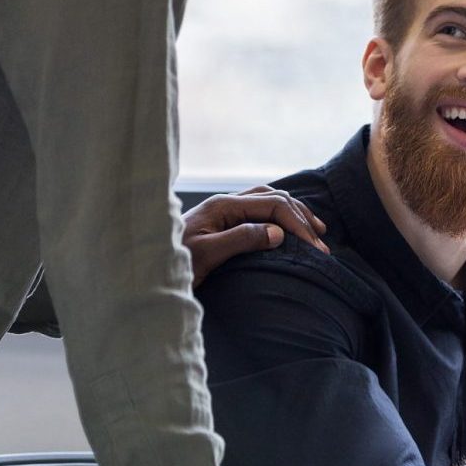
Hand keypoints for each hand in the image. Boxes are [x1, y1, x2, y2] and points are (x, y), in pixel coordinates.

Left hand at [182, 185, 328, 286]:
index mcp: (223, 206)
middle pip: (274, 198)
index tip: (315, 247)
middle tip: (322, 245)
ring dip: (294, 213)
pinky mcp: (223, 222)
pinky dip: (280, 215)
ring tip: (316, 230)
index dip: (297, 223)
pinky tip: (287, 226)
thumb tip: (278, 232)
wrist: (144, 267)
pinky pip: (259, 210)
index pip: (272, 205)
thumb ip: (242, 239)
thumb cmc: (172, 263)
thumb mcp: (207, 255)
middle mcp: (225, 203)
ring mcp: (224, 210)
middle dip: (301, 218)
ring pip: (269, 200)